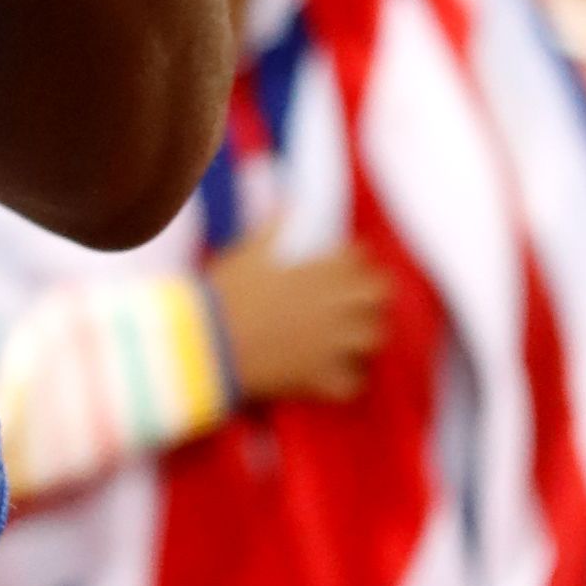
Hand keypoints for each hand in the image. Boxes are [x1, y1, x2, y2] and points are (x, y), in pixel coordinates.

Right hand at [206, 234, 391, 403]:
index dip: (354, 257)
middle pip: (378, 297)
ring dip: (364, 332)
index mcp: (317, 272)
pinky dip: (350, 377)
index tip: (345, 260)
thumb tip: (290, 202)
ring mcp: (330, 346)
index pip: (358, 258)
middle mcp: (333, 307)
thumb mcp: (247, 251)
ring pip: (373, 339)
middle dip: (370, 293)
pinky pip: (354, 383)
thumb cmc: (224, 293)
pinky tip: (337, 370)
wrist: (206, 344)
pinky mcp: (320, 379)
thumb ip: (274, 225)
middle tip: (354, 296)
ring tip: (349, 332)